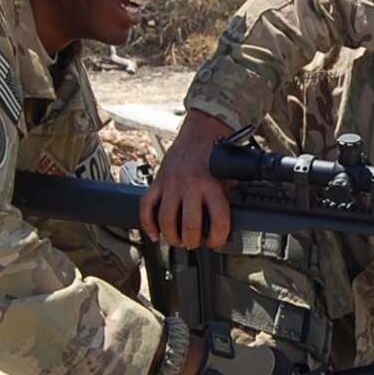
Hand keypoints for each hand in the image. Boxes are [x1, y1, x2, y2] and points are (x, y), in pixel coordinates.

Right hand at [139, 109, 236, 247]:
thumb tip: (227, 225)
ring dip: (171, 237)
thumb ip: (225, 200)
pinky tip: (154, 233)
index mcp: (212, 185)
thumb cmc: (216, 155)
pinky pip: (146, 207)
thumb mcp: (228, 178)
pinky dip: (147, 224)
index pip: (218, 221)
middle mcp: (191, 185)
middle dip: (192, 242)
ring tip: (177, 240)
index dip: (217, 239)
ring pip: (166, 221)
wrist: (202, 132)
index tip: (215, 242)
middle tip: (194, 242)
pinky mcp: (157, 181)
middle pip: (189, 226)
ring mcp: (171, 184)